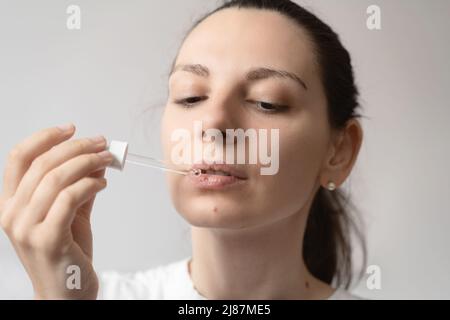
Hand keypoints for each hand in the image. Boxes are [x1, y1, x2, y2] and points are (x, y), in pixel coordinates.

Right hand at [0, 124, 112, 298]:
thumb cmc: (67, 252)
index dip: (45, 137)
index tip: (71, 129)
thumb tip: (96, 157)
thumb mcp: (71, 213)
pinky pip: (70, 198)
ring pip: (56, 178)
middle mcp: (12, 214)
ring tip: (108, 160)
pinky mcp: (48, 239)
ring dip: (88, 162)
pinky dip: (90, 184)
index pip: (19, 158)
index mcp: (11, 204)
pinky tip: (103, 183)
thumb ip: (79, 185)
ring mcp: (27, 228)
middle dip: (76, 147)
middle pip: (42, 164)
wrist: (67, 294)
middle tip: (102, 143)